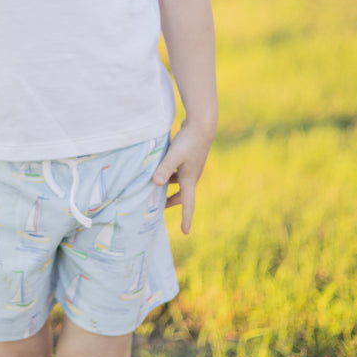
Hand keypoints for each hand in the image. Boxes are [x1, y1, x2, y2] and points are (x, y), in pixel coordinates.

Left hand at [152, 118, 214, 234]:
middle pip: (181, 195)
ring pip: (178, 183)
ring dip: (168, 187)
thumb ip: (164, 169)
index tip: (185, 232)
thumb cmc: (189, 140)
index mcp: (190, 179)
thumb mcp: (174, 156)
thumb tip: (156, 184)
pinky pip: (178, 172)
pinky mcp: (189, 158)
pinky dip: (169, 175)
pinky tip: (159, 169)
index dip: (186, 219)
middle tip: (157, 207)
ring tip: (153, 188)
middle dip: (171, 202)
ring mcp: (191, 166)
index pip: (188, 204)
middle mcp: (192, 175)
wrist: (203, 123)